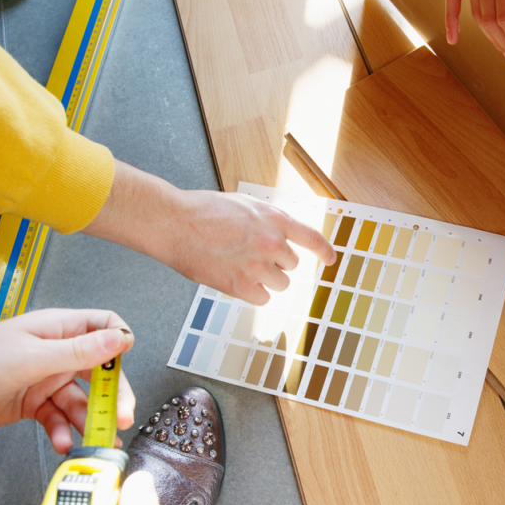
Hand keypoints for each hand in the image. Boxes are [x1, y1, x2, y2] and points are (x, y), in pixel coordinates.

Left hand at [0, 308, 135, 452]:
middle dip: (113, 397)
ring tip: (95, 440)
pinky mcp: (33, 404)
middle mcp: (56, 353)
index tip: (124, 371)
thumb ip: (81, 352)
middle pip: (100, 372)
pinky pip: (59, 419)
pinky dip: (63, 431)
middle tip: (122, 419)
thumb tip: (121, 338)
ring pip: (81, 401)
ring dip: (89, 421)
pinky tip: (62, 442)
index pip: (105, 328)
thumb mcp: (35, 357)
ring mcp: (45, 379)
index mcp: (59, 329)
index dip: (119, 345)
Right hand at [167, 190, 336, 304]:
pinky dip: (252, 293)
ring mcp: (258, 266)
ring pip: (281, 284)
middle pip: (293, 265)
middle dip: (277, 262)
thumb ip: (268, 221)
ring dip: (266, 279)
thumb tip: (282, 237)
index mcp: (275, 219)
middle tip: (251, 255)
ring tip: (241, 265)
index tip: (330, 260)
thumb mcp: (245, 205)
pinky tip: (234, 279)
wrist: (175, 223)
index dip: (324, 251)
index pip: (312, 238)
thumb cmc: (203, 211)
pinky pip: (263, 298)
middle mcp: (272, 243)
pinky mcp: (242, 286)